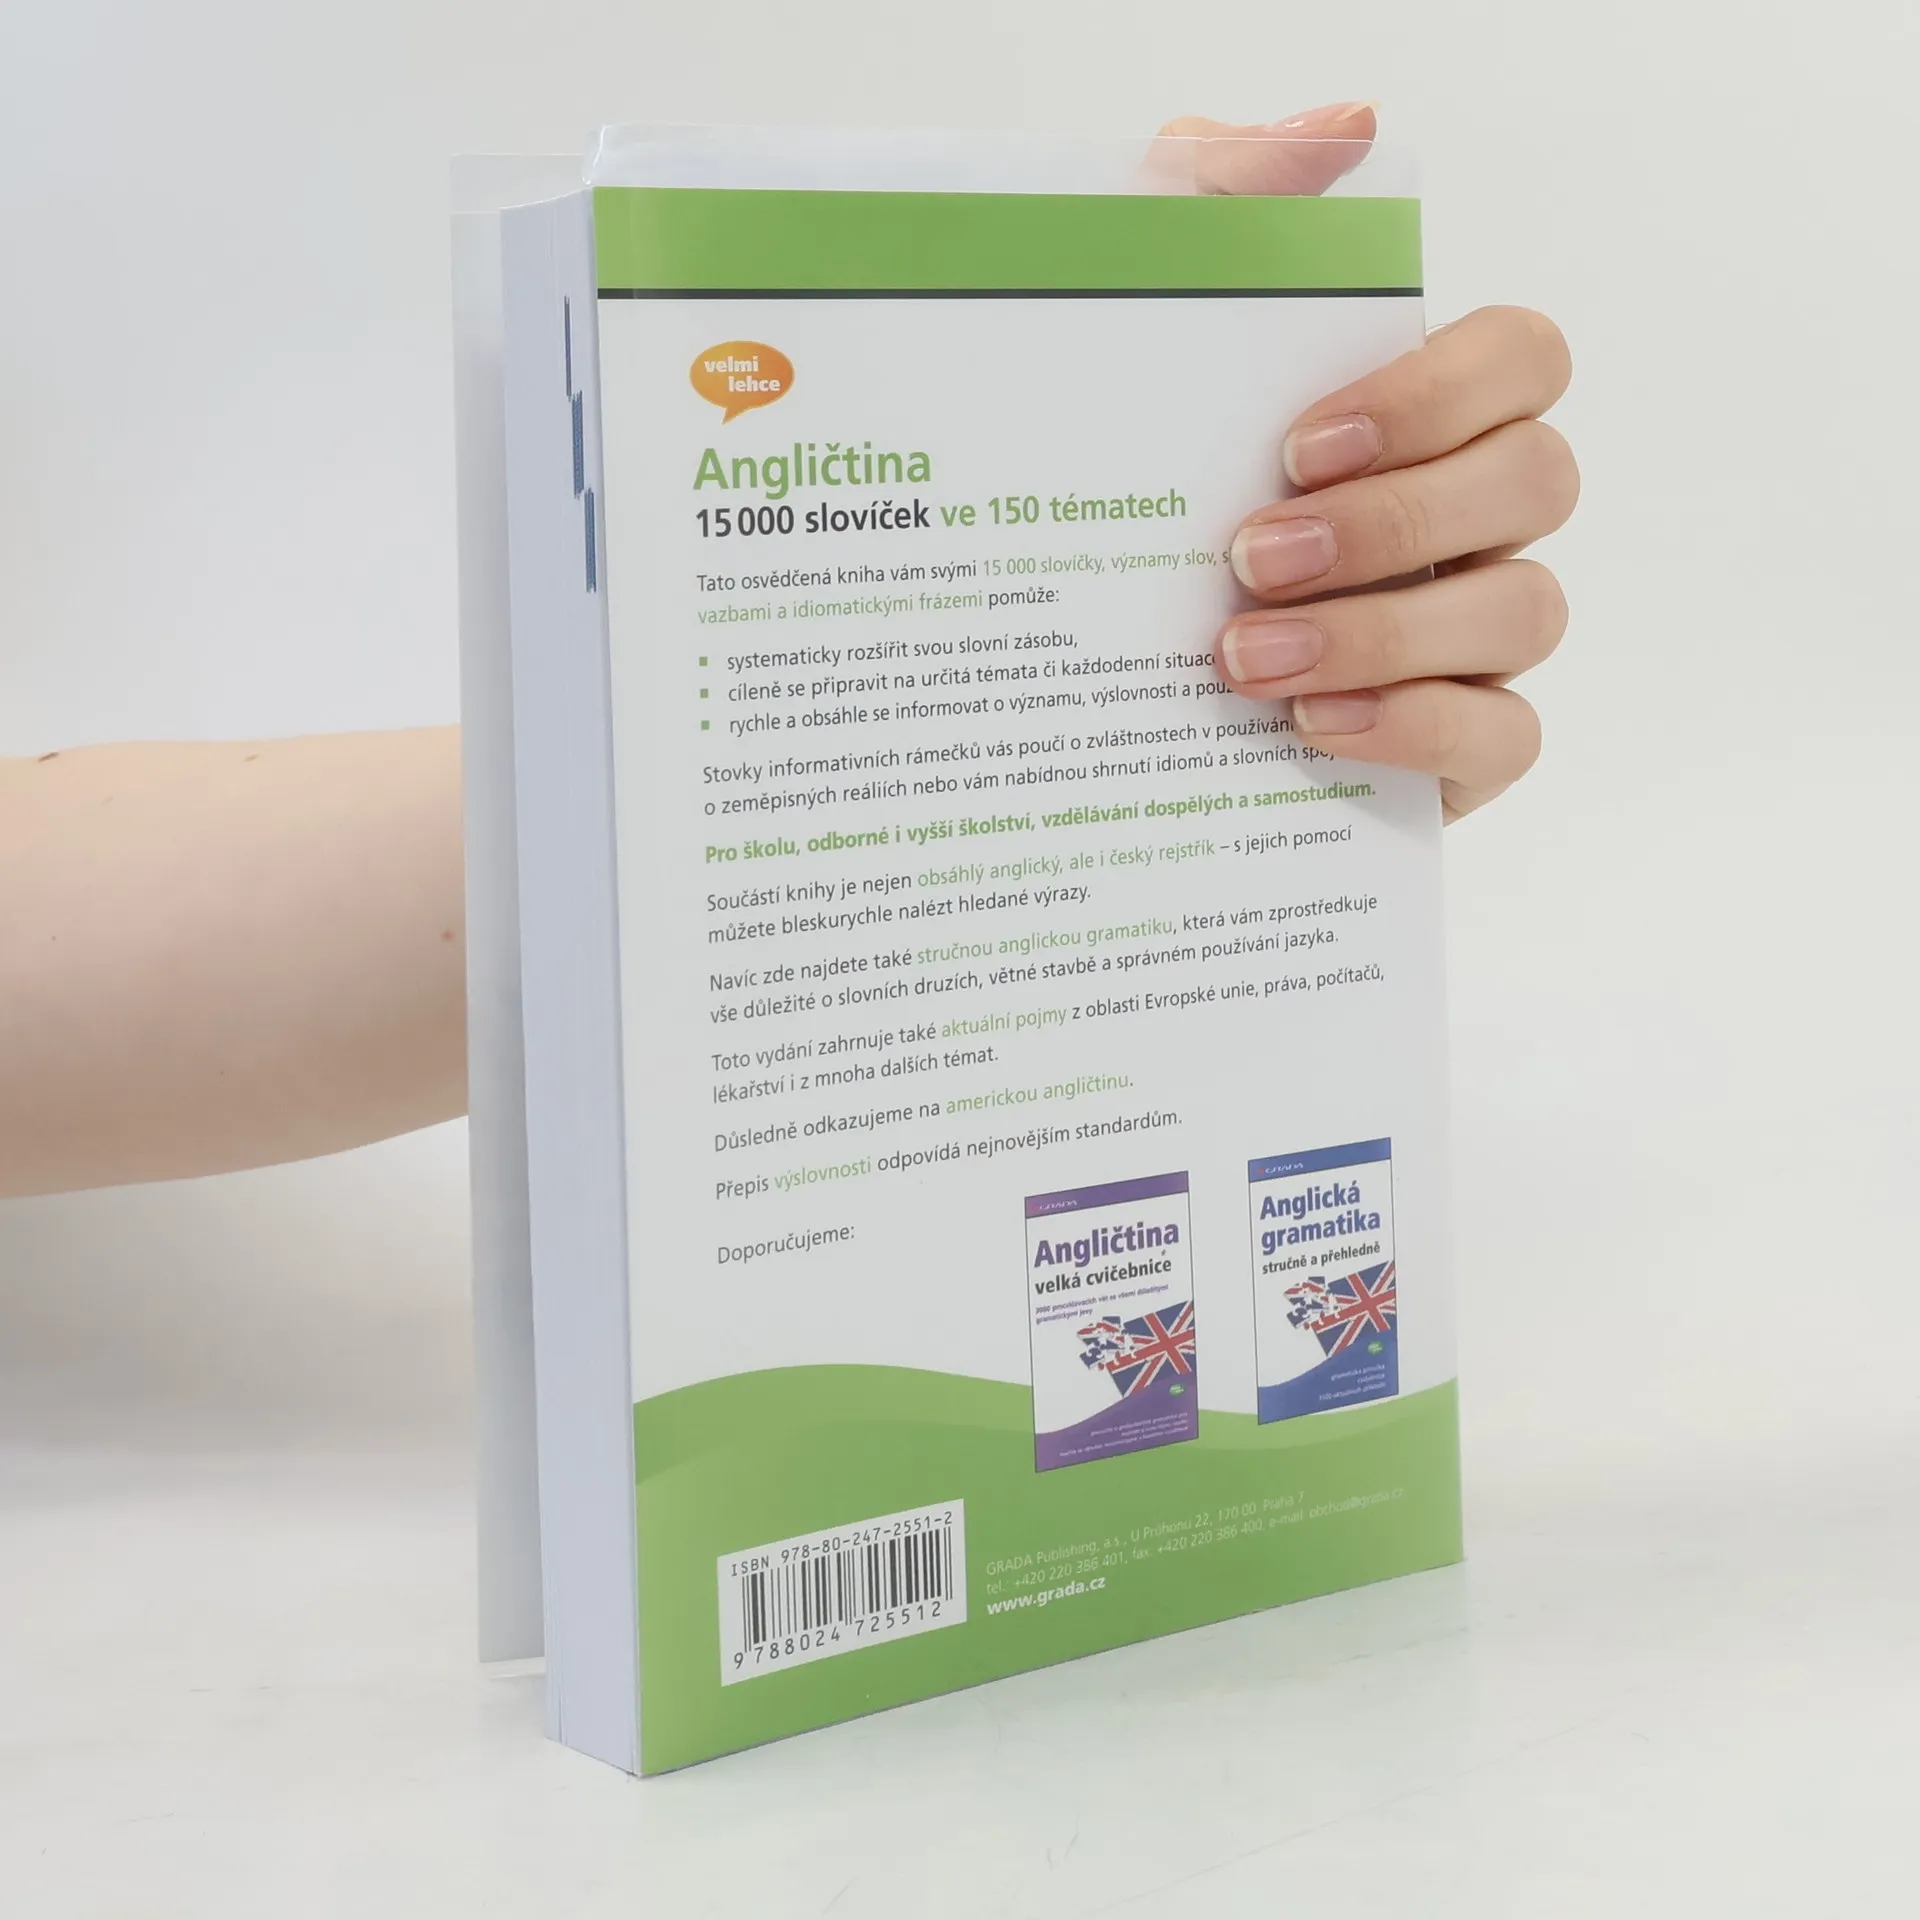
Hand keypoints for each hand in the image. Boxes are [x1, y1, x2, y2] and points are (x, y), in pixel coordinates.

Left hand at [1161, 106, 1578, 821]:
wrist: (1081, 670)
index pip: (1521, 359)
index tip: (1300, 444)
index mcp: (1428, 414)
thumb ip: (1226, 205)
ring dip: (1385, 633)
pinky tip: (1311, 724)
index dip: (1434, 396)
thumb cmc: (1144, 485)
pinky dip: (1416, 728)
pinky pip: (1505, 735)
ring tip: (1244, 658)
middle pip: (1535, 482)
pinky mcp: (1460, 743)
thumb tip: (1341, 131)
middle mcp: (1476, 515)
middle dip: (1395, 522)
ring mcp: (1479, 633)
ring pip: (1527, 610)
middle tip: (1254, 556)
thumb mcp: (1145, 330)